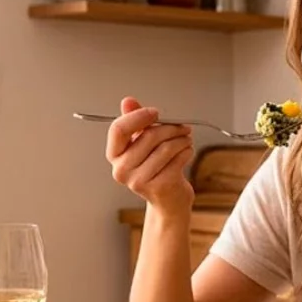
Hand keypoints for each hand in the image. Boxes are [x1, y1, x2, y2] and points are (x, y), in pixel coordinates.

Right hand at [106, 96, 193, 211]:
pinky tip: (187, 152)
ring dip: (181, 139)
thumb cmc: (156, 169)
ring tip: (186, 139)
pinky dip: (186, 152)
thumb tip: (128, 101)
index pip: (119, 129)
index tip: (156, 113)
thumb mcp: (143, 144)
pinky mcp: (159, 187)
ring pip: (165, 148)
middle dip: (170, 127)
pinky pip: (177, 159)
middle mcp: (122, 170)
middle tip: (183, 126)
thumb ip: (135, 122)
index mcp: (114, 156)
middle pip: (148, 136)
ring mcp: (139, 181)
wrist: (168, 201)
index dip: (139, 116)